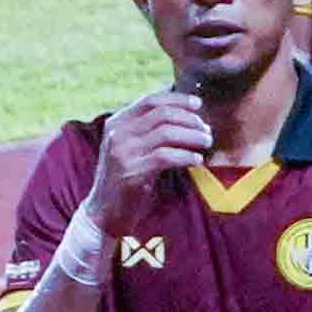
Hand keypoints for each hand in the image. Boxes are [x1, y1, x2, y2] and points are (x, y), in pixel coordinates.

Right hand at [97, 84, 212, 201]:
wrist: (105, 212)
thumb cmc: (126, 178)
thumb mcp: (131, 148)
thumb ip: (148, 130)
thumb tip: (184, 114)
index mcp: (117, 123)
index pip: (150, 100)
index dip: (177, 99)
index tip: (198, 104)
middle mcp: (117, 134)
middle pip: (162, 114)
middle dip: (190, 119)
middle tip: (206, 130)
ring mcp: (123, 153)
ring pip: (166, 133)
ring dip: (192, 136)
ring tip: (206, 143)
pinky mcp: (132, 173)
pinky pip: (166, 157)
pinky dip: (186, 156)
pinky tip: (197, 160)